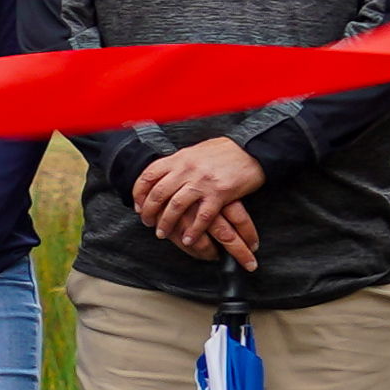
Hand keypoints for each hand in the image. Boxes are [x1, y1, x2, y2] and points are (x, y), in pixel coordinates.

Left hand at [130, 137, 266, 268]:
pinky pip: (202, 217)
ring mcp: (203, 181)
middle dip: (149, 212)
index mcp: (179, 158)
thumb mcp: (195, 152)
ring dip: (166, 223)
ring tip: (162, 234)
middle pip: (159, 194)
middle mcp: (187, 169)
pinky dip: (193, 231)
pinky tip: (188, 240)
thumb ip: (179, 164)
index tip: (138, 206)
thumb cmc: (224, 151)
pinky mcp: (220, 193)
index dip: (139, 193)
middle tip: (148, 224)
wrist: (252, 149)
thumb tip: (163, 176)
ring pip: (176, 206)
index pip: (149, 175)